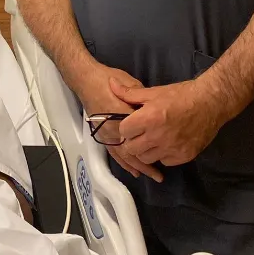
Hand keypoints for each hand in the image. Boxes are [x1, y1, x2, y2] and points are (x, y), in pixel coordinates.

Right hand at [77, 65, 163, 182]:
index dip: (153, 141)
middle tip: (160, 174)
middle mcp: (112, 126)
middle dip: (146, 162)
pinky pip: (113, 152)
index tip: (167, 148)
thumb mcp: (129, 81)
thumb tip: (154, 108)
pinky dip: (124, 163)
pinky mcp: (102, 133)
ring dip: (137, 166)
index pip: (139, 131)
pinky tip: (134, 170)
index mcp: (120, 112)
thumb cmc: (106, 78)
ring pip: (122, 154)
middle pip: (131, 149)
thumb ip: (142, 98)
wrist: (85, 79)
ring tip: (151, 175)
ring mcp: (106, 132)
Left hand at [112, 79, 222, 166]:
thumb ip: (129, 93)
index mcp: (149, 118)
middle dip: (132, 141)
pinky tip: (166, 144)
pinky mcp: (184, 157)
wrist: (211, 103)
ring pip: (146, 158)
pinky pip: (164, 162)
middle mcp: (159, 136)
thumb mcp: (153, 92)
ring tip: (151, 139)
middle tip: (139, 133)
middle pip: (132, 148)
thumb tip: (110, 84)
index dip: (125, 127)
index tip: (131, 124)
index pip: (123, 131)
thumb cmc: (181, 95)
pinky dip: (162, 155)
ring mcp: (172, 149)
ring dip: (145, 150)